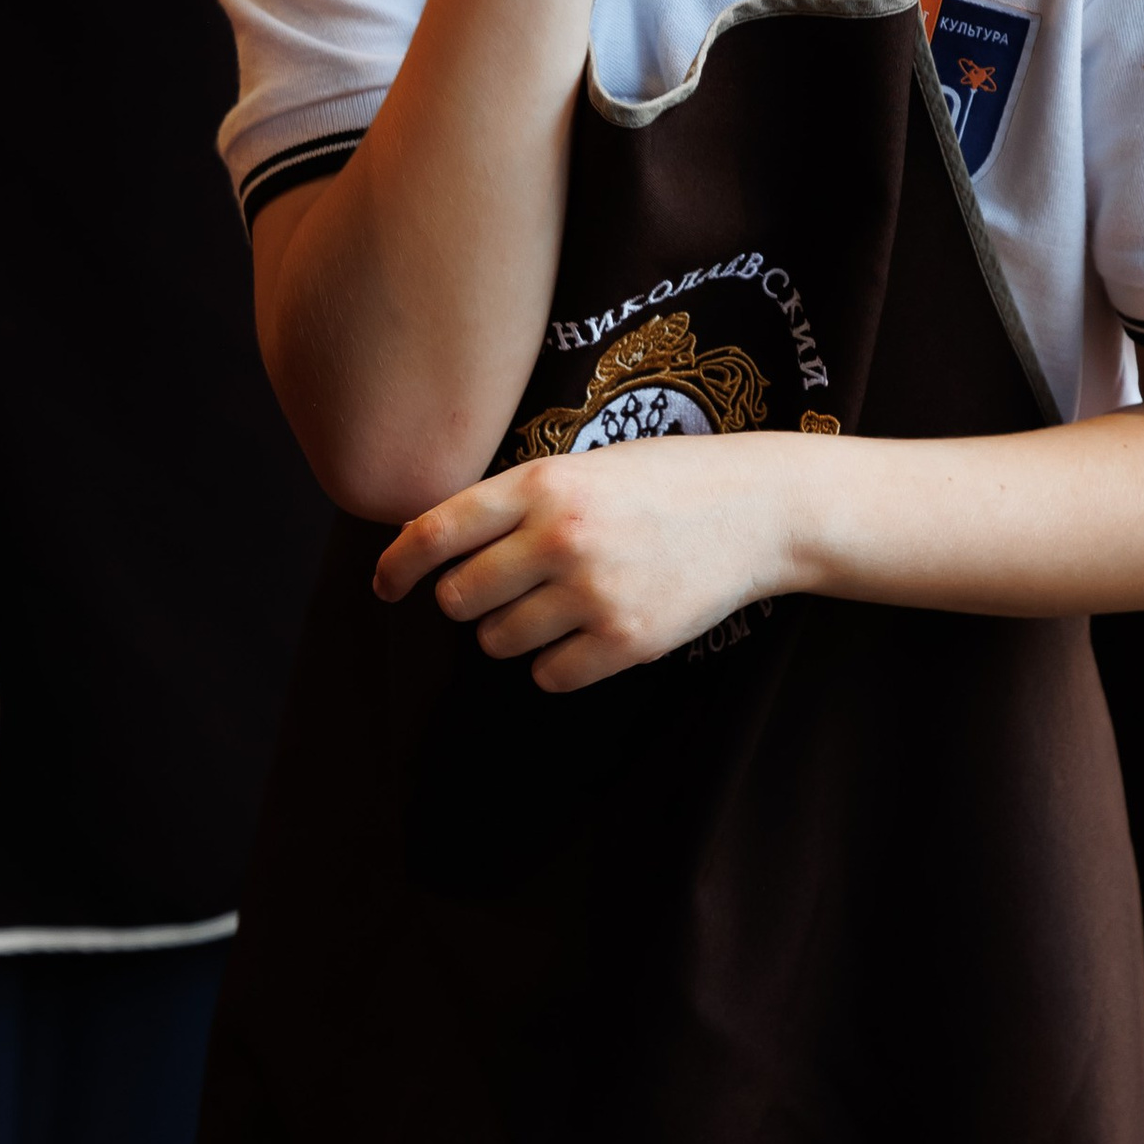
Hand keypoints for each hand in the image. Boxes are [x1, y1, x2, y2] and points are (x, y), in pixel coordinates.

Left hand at [375, 431, 807, 689]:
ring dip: (512, 632)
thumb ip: (513, 501)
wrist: (758, 508)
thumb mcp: (583, 466)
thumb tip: (428, 544)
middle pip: (459, 598)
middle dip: (468, 600)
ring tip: (556, 604)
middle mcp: (560, 537)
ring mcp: (594, 592)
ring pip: (498, 642)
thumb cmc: (662, 481)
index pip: (436, 531)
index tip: (385, 585)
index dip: (398, 565)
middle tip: (503, 588)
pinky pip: (549, 676)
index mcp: (543, 484)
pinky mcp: (627, 640)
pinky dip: (556, 663)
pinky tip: (585, 633)